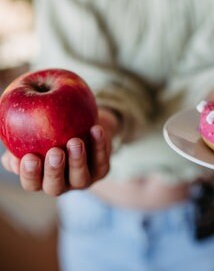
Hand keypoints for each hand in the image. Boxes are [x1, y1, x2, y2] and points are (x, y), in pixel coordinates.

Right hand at [1, 108, 119, 195]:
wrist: (84, 127)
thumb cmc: (52, 133)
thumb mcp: (35, 137)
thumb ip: (19, 145)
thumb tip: (11, 154)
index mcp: (42, 179)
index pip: (32, 184)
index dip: (30, 174)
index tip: (29, 157)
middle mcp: (63, 184)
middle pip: (56, 186)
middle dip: (54, 171)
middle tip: (55, 152)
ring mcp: (84, 179)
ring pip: (80, 177)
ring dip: (78, 160)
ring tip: (75, 142)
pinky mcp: (102, 170)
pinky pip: (102, 160)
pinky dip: (100, 146)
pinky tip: (96, 130)